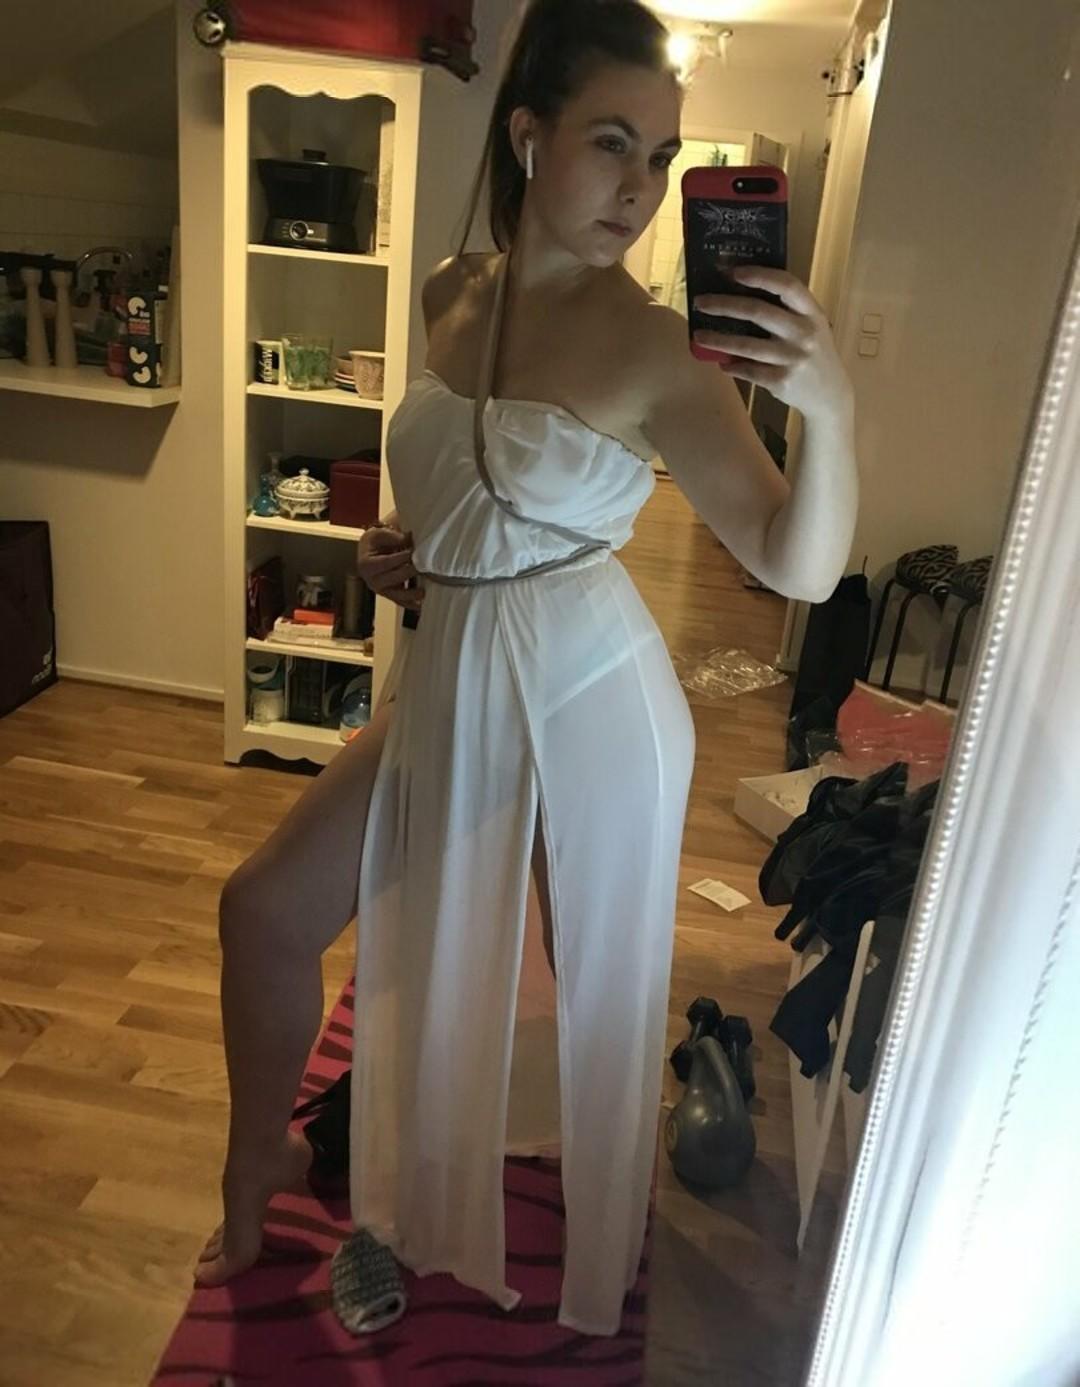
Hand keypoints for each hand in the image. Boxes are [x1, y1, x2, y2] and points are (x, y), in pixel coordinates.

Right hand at [356, 523, 423, 610]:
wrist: (369, 553)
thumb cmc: (374, 542)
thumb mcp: (379, 533)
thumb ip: (392, 536)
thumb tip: (408, 539)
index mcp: (367, 565)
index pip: (387, 562)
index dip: (402, 557)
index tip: (416, 552)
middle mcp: (372, 580)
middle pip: (393, 578)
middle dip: (409, 572)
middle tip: (425, 566)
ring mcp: (381, 590)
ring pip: (397, 595)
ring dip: (411, 594)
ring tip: (423, 592)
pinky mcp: (389, 595)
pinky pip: (400, 602)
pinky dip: (411, 604)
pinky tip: (421, 606)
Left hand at [692, 268, 853, 419]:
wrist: (830, 394)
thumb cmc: (813, 352)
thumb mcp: (811, 326)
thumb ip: (788, 310)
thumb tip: (742, 291)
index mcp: (812, 312)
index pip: (787, 285)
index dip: (760, 276)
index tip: (733, 272)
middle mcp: (803, 333)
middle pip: (758, 312)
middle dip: (724, 305)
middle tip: (701, 302)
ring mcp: (792, 358)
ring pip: (746, 345)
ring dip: (718, 339)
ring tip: (698, 335)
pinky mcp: (781, 381)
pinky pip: (748, 371)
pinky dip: (732, 366)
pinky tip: (722, 362)